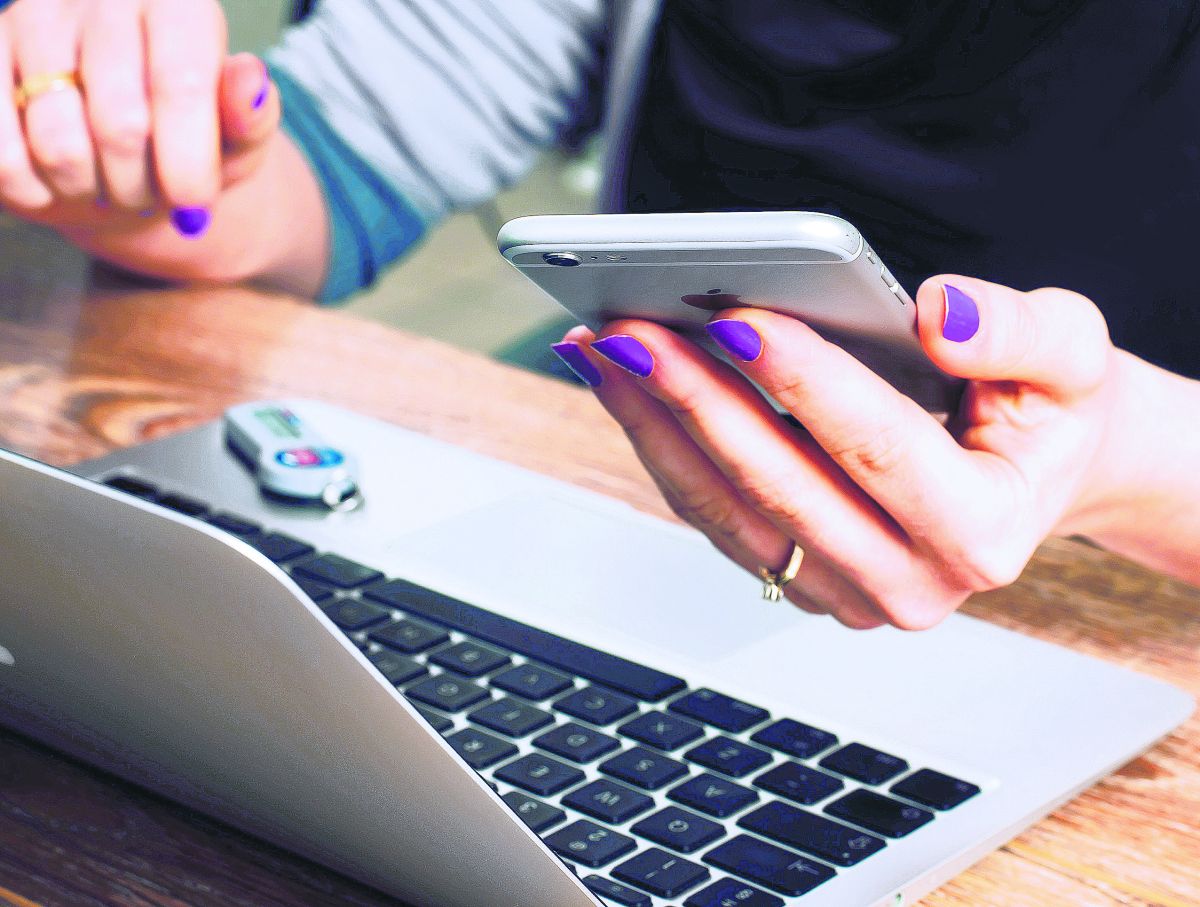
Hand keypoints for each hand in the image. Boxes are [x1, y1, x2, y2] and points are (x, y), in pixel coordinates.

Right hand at [0, 0, 278, 240]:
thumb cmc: (191, 142)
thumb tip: (250, 81)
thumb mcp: (238, 138)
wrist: (125, 156)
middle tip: (148, 192)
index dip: (188, 162)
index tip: (194, 205)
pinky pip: (2, 156)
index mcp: (177, 4)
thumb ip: (250, 116)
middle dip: (141, 186)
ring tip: (106, 182)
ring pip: (58, 144)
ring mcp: (33, 21)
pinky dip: (36, 192)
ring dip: (90, 191)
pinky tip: (57, 181)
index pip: (180, 85)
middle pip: (120, 124)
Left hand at [553, 276, 1123, 629]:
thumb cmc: (1050, 412)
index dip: (804, 381)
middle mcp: (910, 583)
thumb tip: (936, 313)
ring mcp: (845, 592)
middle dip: (697, 400)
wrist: (1039, 475)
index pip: (877, 449)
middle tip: (631, 328)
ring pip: (727, 511)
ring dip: (656, 425)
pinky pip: (713, 516)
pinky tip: (626, 384)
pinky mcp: (800, 578)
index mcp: (984, 532)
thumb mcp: (1072, 356)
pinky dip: (662, 446)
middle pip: (779, 488)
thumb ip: (1019, 331)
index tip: (737, 315)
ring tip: (606, 348)